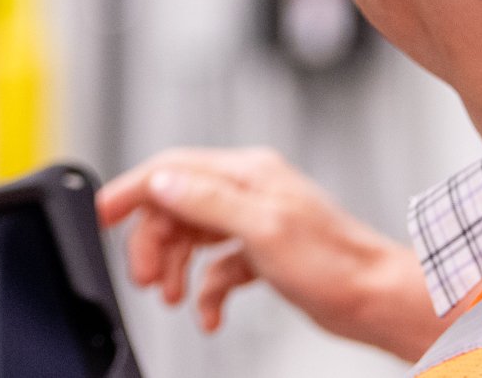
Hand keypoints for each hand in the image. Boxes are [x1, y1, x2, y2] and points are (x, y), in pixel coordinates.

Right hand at [96, 146, 446, 361]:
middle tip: (146, 277)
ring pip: (192, 235)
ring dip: (175, 267)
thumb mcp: (262, 228)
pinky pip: (217, 267)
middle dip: (153, 242)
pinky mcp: (264, 253)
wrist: (378, 299)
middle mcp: (248, 192)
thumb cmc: (336, 264)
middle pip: (176, 206)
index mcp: (246, 174)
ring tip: (171, 295)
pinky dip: (205, 289)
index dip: (132, 191)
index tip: (102, 213)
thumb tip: (162, 183)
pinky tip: (207, 312)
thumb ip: (207, 201)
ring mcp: (255, 222)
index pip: (172, 169)